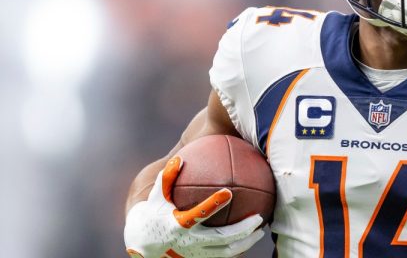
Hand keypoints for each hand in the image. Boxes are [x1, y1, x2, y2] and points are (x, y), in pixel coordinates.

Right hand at [124, 156, 263, 257]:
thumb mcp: (157, 197)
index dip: (213, 204)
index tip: (228, 192)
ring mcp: (196, 253)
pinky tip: (251, 239)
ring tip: (261, 231)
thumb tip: (179, 159)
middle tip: (259, 218)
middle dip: (242, 229)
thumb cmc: (155, 214)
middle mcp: (190, 241)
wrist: (145, 245)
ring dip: (246, 242)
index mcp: (179, 224)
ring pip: (227, 252)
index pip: (198, 214)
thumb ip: (167, 178)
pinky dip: (239, 249)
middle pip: (221, 238)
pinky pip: (224, 256)